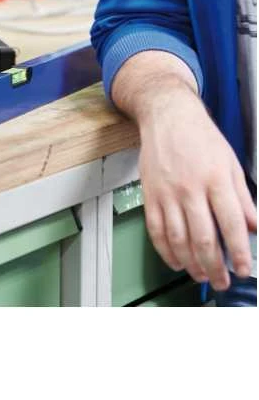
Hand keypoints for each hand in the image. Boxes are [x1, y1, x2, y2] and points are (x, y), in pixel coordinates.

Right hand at [138, 85, 256, 290]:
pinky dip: (165, 250)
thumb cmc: (200, 137)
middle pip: (203, 238)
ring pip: (178, 239)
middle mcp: (191, 189)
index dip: (240, 252)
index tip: (245, 269)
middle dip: (215, 266)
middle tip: (223, 281)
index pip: (232, 224)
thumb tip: (254, 226)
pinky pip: (156, 230)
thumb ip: (243, 197)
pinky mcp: (150, 196)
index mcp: (216, 180)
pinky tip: (175, 260)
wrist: (167, 118)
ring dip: (191, 263)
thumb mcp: (230, 163)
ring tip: (201, 275)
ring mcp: (167, 194)